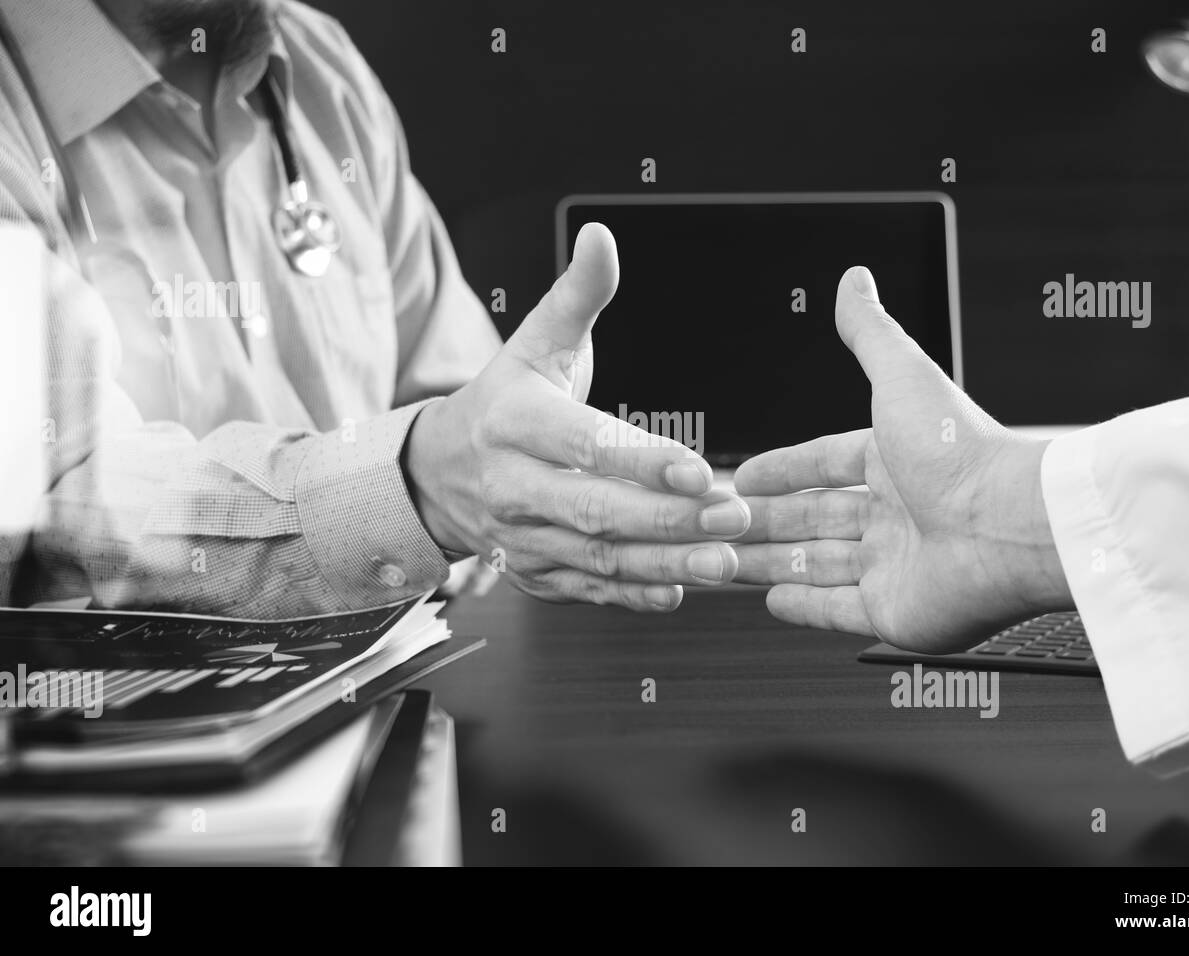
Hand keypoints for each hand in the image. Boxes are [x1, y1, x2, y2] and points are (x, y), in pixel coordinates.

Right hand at [404, 223, 749, 611]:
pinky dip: (630, 596)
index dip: (642, 461)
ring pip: (596, 557)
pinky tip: (677, 592)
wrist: (437, 472)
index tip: (700, 468)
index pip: (585, 444)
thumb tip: (602, 235)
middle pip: (594, 510)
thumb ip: (578, 295)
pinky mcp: (533, 573)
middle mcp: (513, 485)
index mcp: (516, 422)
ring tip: (724, 563)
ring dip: (662, 563)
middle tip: (733, 521)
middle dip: (667, 520)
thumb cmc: (503, 401)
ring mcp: (521, 537)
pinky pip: (584, 590)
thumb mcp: (534, 344)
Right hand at [732, 266, 1070, 652]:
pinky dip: (803, 607)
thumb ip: (870, 332)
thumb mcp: (902, 375)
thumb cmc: (963, 452)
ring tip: (723, 559)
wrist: (1008, 526)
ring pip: (815, 564)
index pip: (825, 463)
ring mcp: (895, 566)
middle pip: (813, 517)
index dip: (782, 469)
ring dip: (768, 562)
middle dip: (763, 519)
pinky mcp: (894, 612)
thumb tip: (854, 281)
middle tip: (719, 520)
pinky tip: (771, 601)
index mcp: (895, 460)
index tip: (744, 476)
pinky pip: (837, 610)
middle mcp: (896, 514)